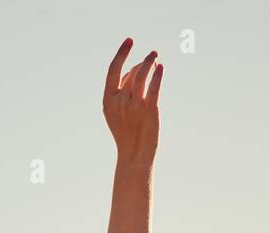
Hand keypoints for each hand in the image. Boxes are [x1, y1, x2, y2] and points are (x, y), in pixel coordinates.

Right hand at [102, 38, 162, 165]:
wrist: (134, 155)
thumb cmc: (127, 132)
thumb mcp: (117, 112)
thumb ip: (122, 91)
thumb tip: (136, 68)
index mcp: (108, 101)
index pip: (113, 70)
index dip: (121, 53)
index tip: (130, 40)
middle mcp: (119, 101)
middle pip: (131, 73)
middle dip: (142, 64)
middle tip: (152, 59)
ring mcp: (134, 105)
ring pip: (142, 75)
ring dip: (150, 62)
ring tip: (156, 56)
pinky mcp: (149, 109)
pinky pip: (154, 86)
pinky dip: (158, 75)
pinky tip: (161, 68)